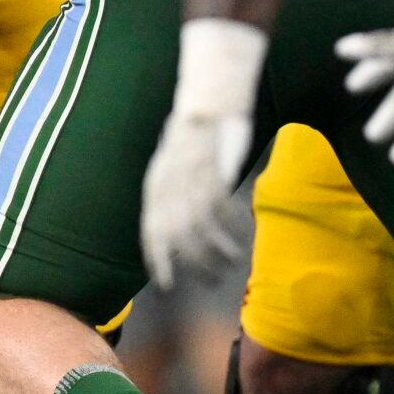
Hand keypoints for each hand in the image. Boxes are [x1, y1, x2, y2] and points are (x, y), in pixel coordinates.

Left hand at [140, 109, 253, 288]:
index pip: (151, 234)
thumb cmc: (187, 143)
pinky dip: (232, 224)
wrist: (202, 109)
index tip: (166, 284)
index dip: (158, 261)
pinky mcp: (212, 173)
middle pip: (179, 238)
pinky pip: (222, 209)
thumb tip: (173, 232)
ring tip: (233, 260)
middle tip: (213, 279)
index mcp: (154, 191)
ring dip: (219, 250)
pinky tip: (241, 231)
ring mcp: (190, 181)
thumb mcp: (166, 172)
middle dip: (196, 264)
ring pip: (203, 229)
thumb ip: (167, 201)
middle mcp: (168, 189)